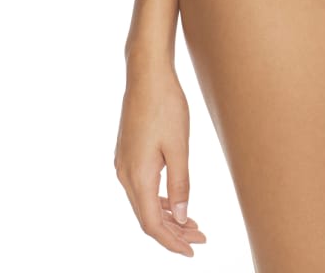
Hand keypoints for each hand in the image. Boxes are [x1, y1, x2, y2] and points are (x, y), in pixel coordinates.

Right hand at [115, 59, 206, 256]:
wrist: (146, 73)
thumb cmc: (165, 105)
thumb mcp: (179, 146)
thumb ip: (180, 184)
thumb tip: (181, 217)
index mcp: (137, 176)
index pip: (152, 223)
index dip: (171, 241)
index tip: (192, 251)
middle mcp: (125, 174)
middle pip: (147, 217)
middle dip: (173, 231)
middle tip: (201, 238)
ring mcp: (124, 164)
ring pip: (144, 203)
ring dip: (167, 216)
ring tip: (193, 223)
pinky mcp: (127, 154)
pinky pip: (141, 188)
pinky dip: (159, 199)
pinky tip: (175, 201)